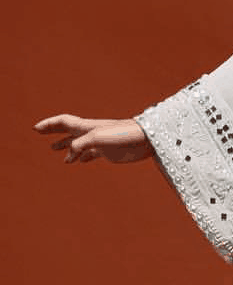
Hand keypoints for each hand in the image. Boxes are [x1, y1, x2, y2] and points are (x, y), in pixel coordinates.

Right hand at [33, 115, 151, 163]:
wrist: (146, 140)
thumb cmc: (124, 134)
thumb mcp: (99, 138)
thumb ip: (82, 144)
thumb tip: (69, 156)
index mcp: (87, 127)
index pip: (63, 122)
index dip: (49, 125)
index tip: (35, 129)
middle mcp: (91, 133)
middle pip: (68, 131)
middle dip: (54, 133)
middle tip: (40, 134)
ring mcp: (99, 143)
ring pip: (79, 144)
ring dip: (67, 147)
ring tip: (58, 154)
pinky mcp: (109, 152)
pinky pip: (91, 153)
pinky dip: (82, 157)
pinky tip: (79, 162)